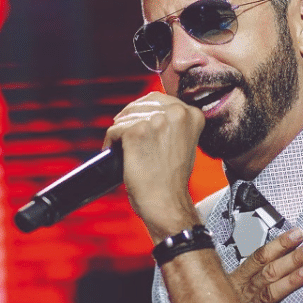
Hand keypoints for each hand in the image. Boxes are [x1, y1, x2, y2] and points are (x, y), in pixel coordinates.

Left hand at [104, 92, 204, 240]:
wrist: (166, 203)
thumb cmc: (173, 179)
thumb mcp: (183, 142)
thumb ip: (171, 123)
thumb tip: (148, 112)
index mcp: (192, 114)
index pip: (160, 99)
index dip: (146, 111)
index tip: (139, 121)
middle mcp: (176, 113)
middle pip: (142, 104)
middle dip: (130, 117)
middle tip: (124, 132)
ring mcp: (155, 121)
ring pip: (127, 116)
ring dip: (120, 130)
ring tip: (120, 146)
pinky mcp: (135, 132)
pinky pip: (114, 130)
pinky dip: (110, 142)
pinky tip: (113, 151)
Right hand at [229, 227, 302, 302]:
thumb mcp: (229, 283)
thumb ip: (250, 271)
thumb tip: (272, 252)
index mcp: (239, 278)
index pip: (261, 257)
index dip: (280, 244)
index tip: (297, 234)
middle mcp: (244, 292)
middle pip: (270, 272)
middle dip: (292, 258)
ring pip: (270, 294)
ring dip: (290, 281)